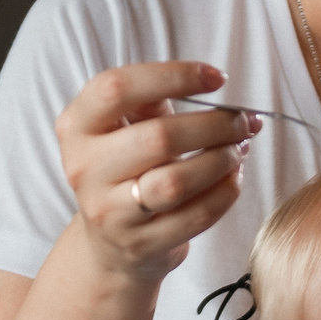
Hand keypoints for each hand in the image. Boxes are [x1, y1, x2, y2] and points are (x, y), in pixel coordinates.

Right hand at [54, 62, 260, 280]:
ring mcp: (109, 212)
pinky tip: (234, 177)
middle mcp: (84, 168)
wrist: (112, 242)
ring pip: (177, 182)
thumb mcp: (125, 127)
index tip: (216, 77)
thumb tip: (215, 83)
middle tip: (243, 120)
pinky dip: (225, 192)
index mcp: (77, 126)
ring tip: (239, 148)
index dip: (172, 76)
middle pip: (158, 137)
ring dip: (222, 160)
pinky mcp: (141, 244)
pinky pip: (196, 215)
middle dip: (214, 125)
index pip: (117, 88)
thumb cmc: (127, 169)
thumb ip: (154, 101)